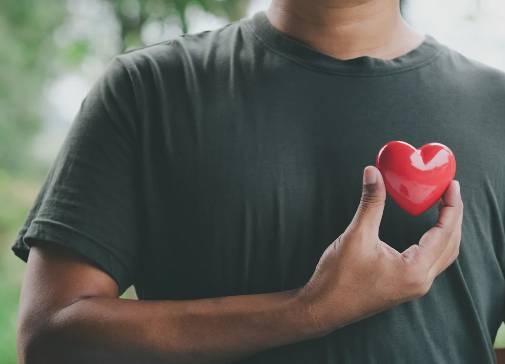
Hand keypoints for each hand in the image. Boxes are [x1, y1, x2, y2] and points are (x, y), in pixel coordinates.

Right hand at [297, 165, 462, 335]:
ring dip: (447, 230)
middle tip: (449, 191)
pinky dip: (435, 241)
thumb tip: (373, 173)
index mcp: (414, 270)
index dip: (451, 206)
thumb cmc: (338, 278)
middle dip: (454, 215)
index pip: (445, 233)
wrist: (323, 308)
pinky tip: (428, 230)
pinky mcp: (404, 285)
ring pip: (443, 255)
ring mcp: (413, 286)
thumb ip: (370, 203)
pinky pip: (431, 261)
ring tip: (443, 206)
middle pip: (451, 244)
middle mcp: (420, 281)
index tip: (451, 185)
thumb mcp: (356, 236)